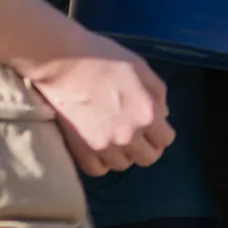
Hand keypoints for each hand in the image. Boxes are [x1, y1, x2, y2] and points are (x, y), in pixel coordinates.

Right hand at [18, 33, 173, 174]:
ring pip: (124, 165)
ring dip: (125, 153)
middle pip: (148, 158)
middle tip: (139, 133)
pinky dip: (102, 161)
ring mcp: (104, 147)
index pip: (165, 139)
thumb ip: (157, 92)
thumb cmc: (103, 57)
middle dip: (148, 146)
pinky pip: (99, 170)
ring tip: (117, 137)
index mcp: (146, 114)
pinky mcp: (81, 151)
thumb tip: (163, 114)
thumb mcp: (140, 66)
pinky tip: (100, 146)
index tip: (155, 125)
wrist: (62, 61)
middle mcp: (129, 136)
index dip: (162, 131)